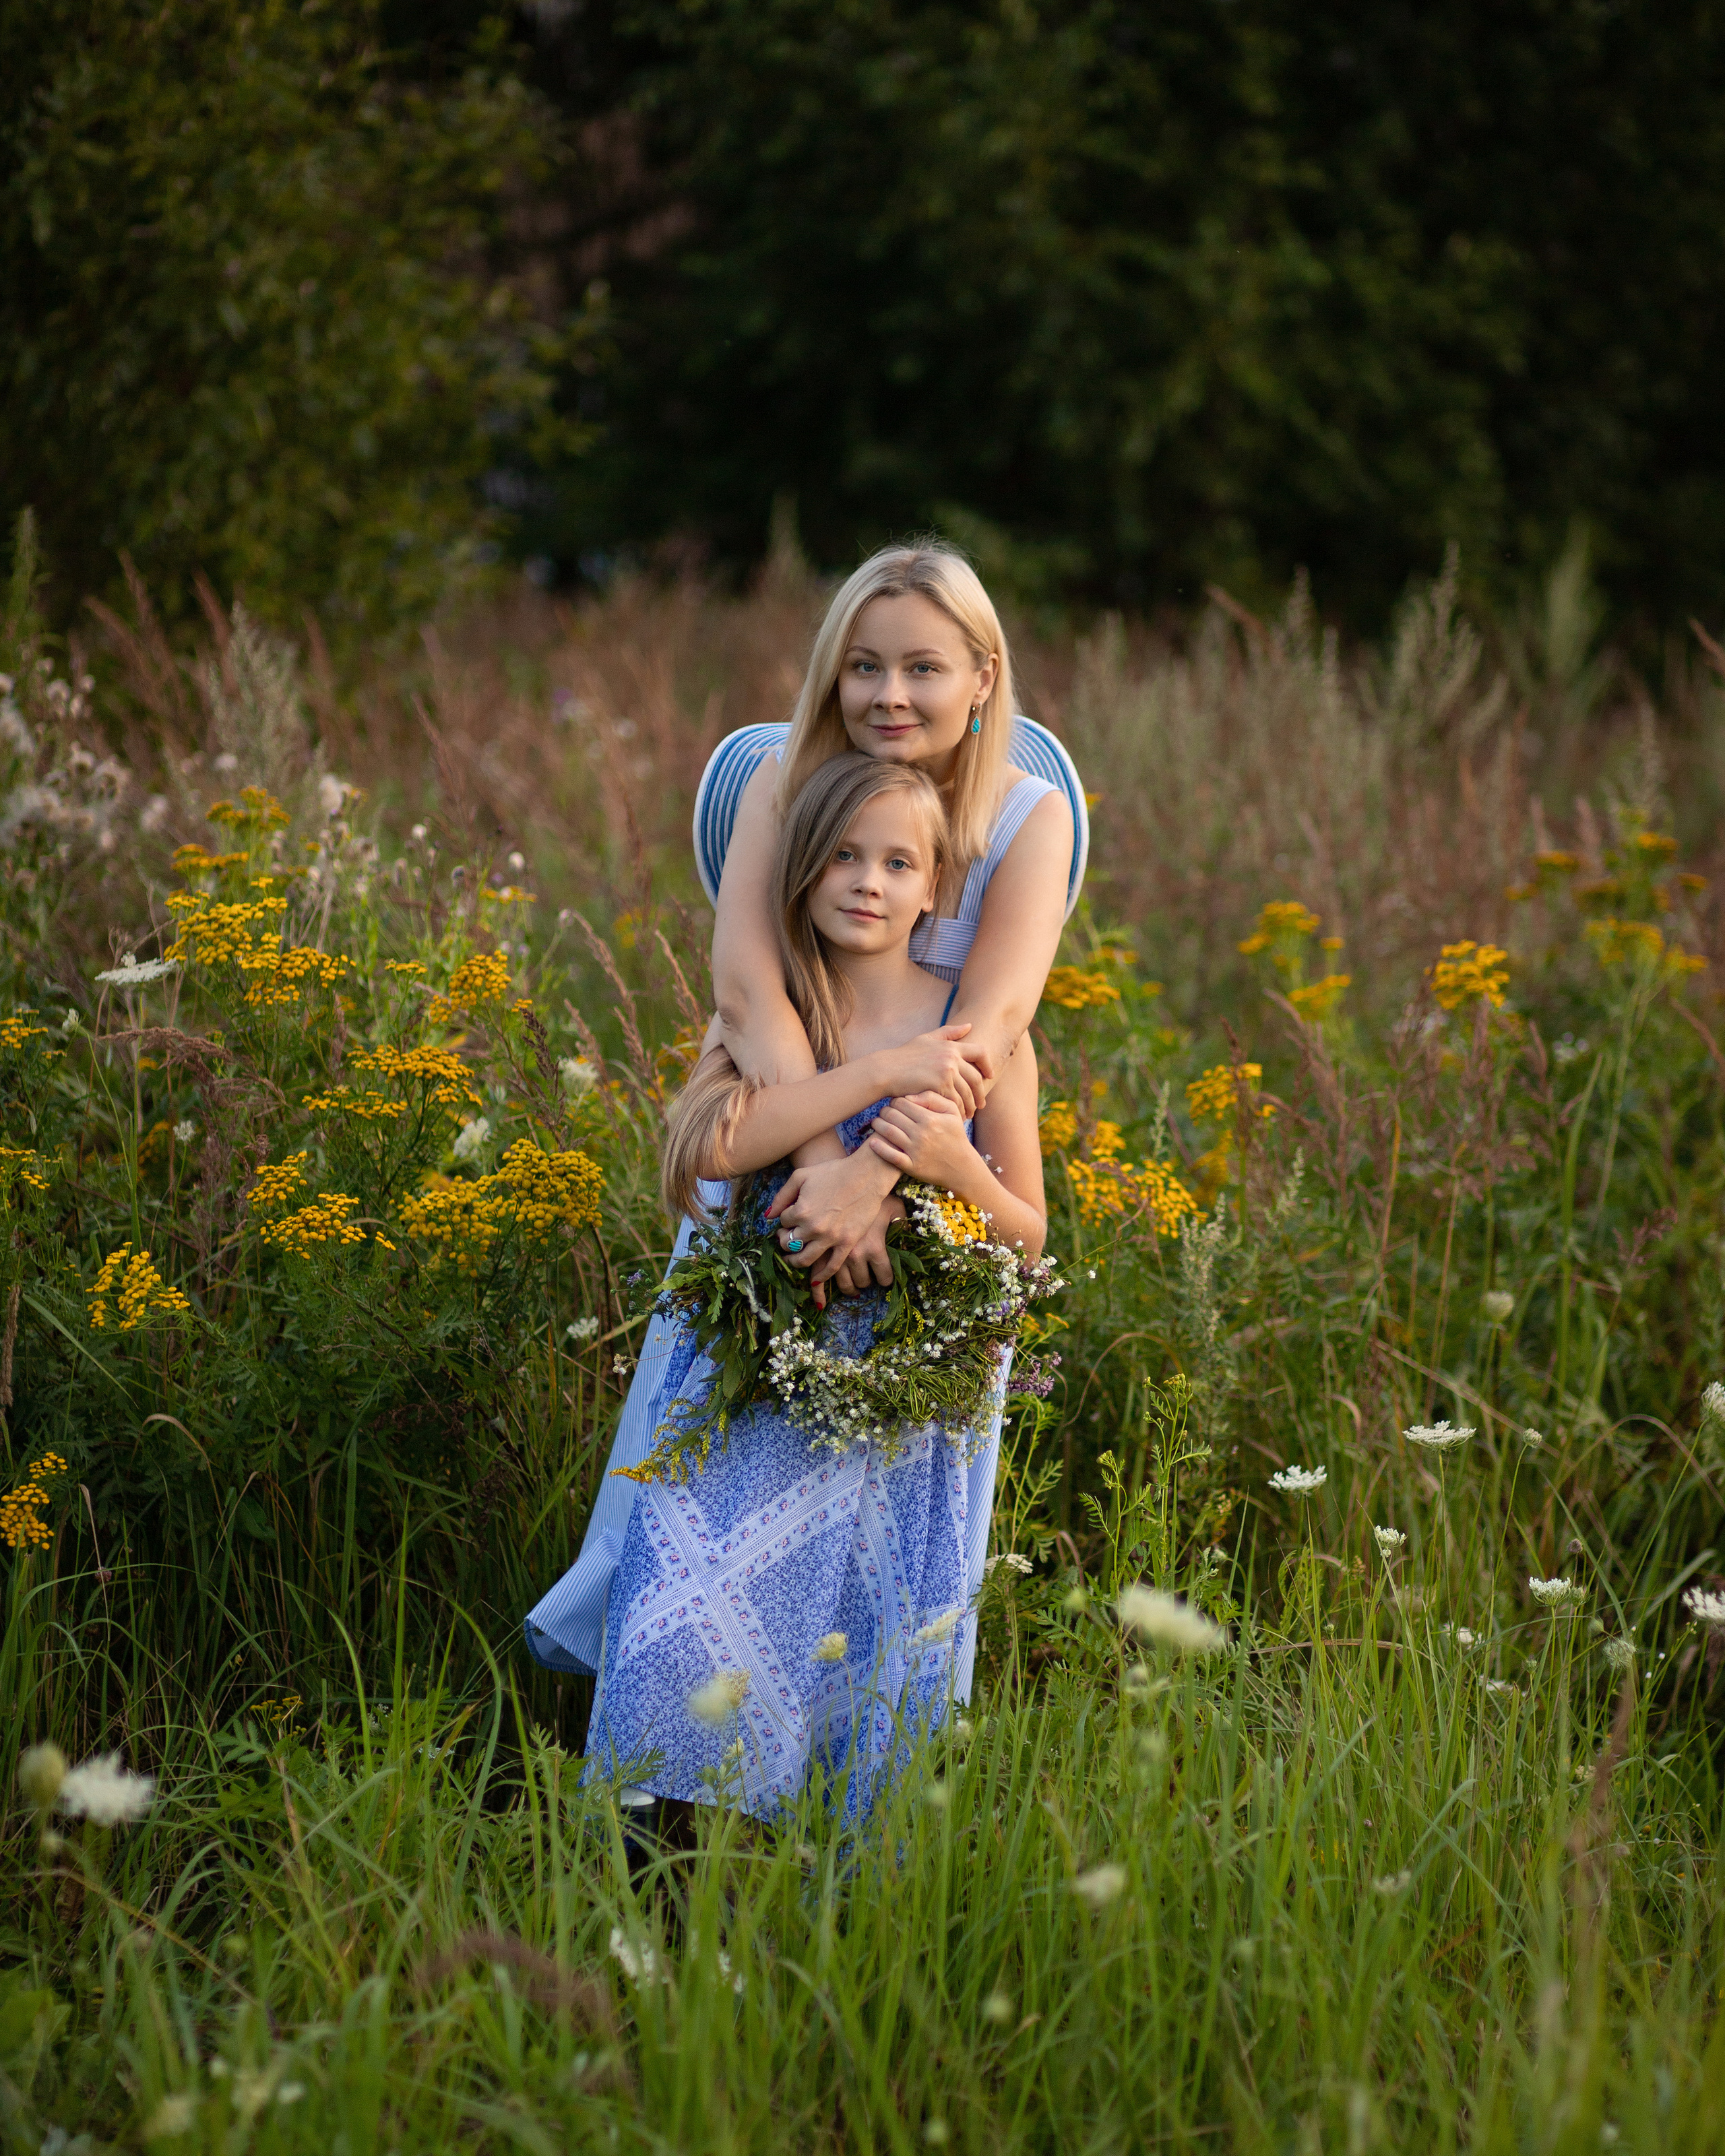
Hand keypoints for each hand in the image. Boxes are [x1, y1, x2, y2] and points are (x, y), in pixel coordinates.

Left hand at [765, 1149, 899, 1300]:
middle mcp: (813, 1227)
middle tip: (787, 1239)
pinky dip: (821, 1276)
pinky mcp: (847, 1243)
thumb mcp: (802, 1176)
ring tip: (793, 1259)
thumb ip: (782, 1196)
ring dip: (795, 1261)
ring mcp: (830, 1237)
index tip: (790, 1218)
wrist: (867, 1175)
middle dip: (784, 1241)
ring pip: (805, 1259)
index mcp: (800, 1210)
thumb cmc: (834, 1172)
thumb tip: (769, 1216)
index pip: (783, 1222)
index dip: (785, 1220)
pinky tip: (815, 1278)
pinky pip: (831, 1266)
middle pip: (789, 1243)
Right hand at [827, 1195, 905, 1296]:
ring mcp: (835, 1254)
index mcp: (875, 1247)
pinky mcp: (818, 1250)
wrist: (838, 1178)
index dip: (885, 1278)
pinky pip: (817, 1277)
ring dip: (849, 1287)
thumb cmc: (869, 1192)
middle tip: (866, 1279)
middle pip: (862, 1282)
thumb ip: (901, 1223)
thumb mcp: (894, 1206)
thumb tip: (904, 1239)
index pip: (884, 1275)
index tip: (885, 1279)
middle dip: (865, 1282)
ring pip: (843, 1284)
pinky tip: (821, 1303)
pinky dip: (818, 1293)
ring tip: (853, 1283)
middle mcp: (855, 1255)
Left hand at [866, 1090, 976, 1191]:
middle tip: (883, 1113)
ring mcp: (915, 1150)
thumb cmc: (955, 1136)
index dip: (895, 1101)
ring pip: (888, 1132)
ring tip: (876, 1123)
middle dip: (884, 1112)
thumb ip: (932, 1099)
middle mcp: (922, 1133)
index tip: (895, 1105)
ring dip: (877, 1125)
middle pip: (892, 1115)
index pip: (902, 1103)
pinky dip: (878, 1147)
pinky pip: (890, 1155)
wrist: (962, 1167)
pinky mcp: (911, 1166)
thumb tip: (909, 1096)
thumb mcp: (952, 1113)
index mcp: (930, 1118)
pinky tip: (873, 1142)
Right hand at [874, 1024, 989, 1115]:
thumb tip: (970, 1025)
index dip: (987, 1065)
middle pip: (976, 1078)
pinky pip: (955, 1101)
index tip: (989, 1076)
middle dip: (980, 1094)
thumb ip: (949, 1032)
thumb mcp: (927, 1038)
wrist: (887, 1070)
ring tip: (968, 1114)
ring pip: (967, 1093)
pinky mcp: (940, 1086)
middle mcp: (951, 1057)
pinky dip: (957, 1111)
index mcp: (951, 1046)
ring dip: (970, 1106)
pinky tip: (955, 1117)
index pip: (980, 1052)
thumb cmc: (904, 1055)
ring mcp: (946, 1071)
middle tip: (980, 1105)